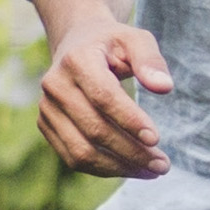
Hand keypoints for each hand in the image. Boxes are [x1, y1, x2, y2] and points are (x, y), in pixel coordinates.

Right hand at [32, 20, 174, 178]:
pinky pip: (73, 157)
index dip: (129, 120)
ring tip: (151, 170)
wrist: (77, 43)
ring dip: (119, 167)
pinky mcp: (46, 125)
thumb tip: (164, 87)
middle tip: (163, 164)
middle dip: (131, 151)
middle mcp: (55, 84)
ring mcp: (46, 108)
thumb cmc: (113, 44)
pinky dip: (103, 169)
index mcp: (77, 59)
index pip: (103, 96)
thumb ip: (150, 60)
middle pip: (94, 129)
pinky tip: (130, 168)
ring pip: (81, 151)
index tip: (156, 139)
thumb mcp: (136, 40)